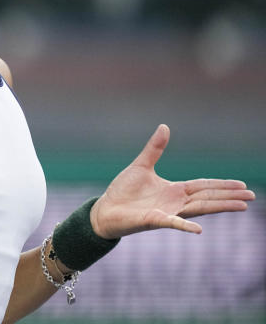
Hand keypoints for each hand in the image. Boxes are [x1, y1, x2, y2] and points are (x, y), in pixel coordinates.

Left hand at [90, 124, 255, 238]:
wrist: (105, 210)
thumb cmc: (123, 191)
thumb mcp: (141, 166)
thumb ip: (154, 149)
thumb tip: (164, 126)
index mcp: (174, 190)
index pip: (203, 186)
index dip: (222, 185)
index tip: (242, 185)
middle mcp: (175, 203)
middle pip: (207, 197)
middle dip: (229, 196)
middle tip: (252, 196)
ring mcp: (167, 212)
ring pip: (198, 209)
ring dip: (219, 207)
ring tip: (241, 206)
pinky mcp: (153, 221)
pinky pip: (172, 223)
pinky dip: (185, 225)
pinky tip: (199, 229)